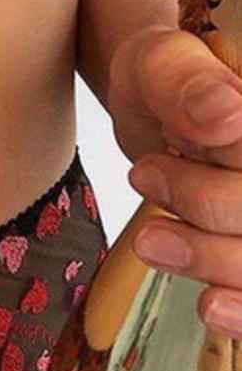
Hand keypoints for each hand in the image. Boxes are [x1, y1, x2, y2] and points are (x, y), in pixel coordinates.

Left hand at [107, 23, 241, 338]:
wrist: (159, 109)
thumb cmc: (165, 79)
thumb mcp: (160, 62)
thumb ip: (186, 80)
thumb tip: (225, 111)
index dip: (217, 186)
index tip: (153, 168)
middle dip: (206, 207)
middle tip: (144, 177)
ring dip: (212, 259)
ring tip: (151, 241)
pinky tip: (210, 308)